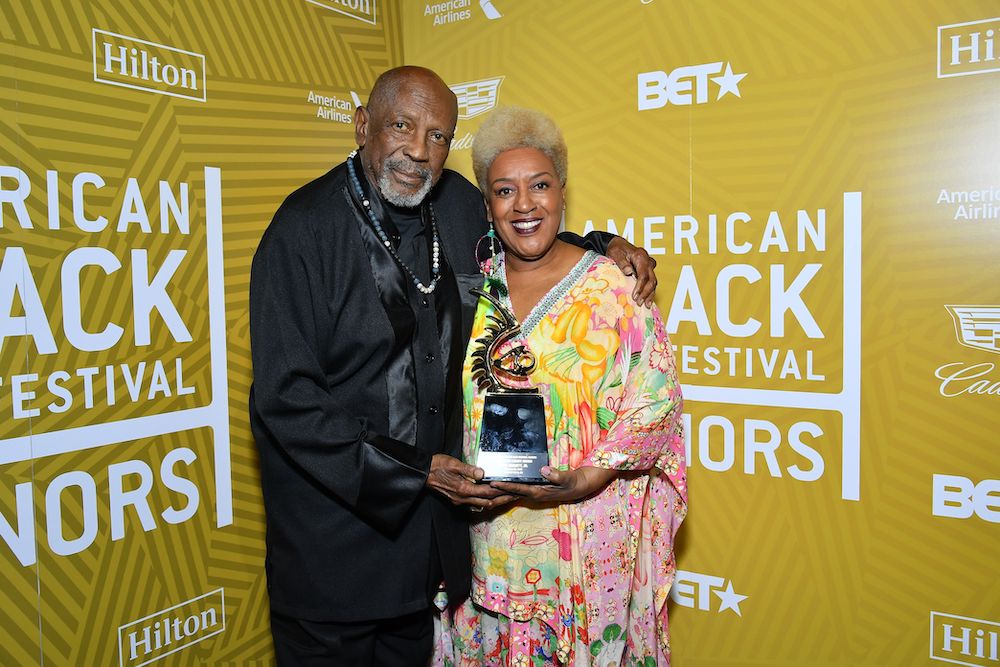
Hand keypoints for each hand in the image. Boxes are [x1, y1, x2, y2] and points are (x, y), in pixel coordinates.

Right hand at [426, 454, 516, 510]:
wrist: (423, 473)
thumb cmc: (437, 466)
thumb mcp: (453, 464)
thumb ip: (468, 469)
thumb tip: (482, 473)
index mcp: (464, 489)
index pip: (488, 491)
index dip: (502, 490)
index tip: (513, 488)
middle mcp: (463, 497)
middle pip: (488, 501)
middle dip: (503, 499)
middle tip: (517, 495)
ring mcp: (460, 500)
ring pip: (483, 504)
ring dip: (496, 501)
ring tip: (508, 497)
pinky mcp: (458, 499)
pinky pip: (475, 503)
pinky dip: (486, 501)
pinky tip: (491, 497)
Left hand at [489, 466, 616, 503]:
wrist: (584, 485)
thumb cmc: (576, 482)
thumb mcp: (568, 478)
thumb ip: (556, 475)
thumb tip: (543, 471)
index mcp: (540, 492)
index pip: (519, 489)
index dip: (505, 486)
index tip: (492, 483)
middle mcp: (535, 494)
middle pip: (512, 494)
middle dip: (497, 493)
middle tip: (481, 488)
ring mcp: (535, 492)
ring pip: (514, 493)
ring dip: (501, 491)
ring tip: (485, 488)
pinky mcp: (537, 489)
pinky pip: (520, 489)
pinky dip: (510, 488)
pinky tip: (502, 484)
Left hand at [606, 237, 656, 306]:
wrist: (619, 245)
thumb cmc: (617, 249)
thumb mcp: (616, 253)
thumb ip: (622, 262)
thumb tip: (629, 271)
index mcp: (641, 256)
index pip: (643, 274)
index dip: (640, 286)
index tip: (635, 296)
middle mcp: (648, 261)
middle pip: (651, 280)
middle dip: (646, 293)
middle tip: (639, 302)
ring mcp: (649, 267)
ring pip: (653, 282)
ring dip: (649, 294)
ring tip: (645, 305)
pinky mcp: (648, 271)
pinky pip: (651, 283)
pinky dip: (649, 292)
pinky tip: (647, 301)